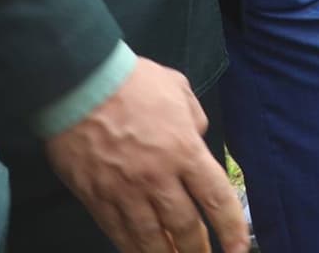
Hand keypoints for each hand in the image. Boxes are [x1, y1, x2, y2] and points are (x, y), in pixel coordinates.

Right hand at [43, 57, 247, 252]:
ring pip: (151, 238)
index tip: (239, 248)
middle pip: (185, 226)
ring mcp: (125, 191)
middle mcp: (158, 177)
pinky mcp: (96, 198)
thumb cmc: (133, 82)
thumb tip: (199, 137)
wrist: (79, 85)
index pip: (216, 198)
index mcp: (184, 150)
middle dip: (199, 249)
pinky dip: (132, 248)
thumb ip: (195, 119)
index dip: (231, 228)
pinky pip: (118, 232)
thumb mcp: (179, 90)